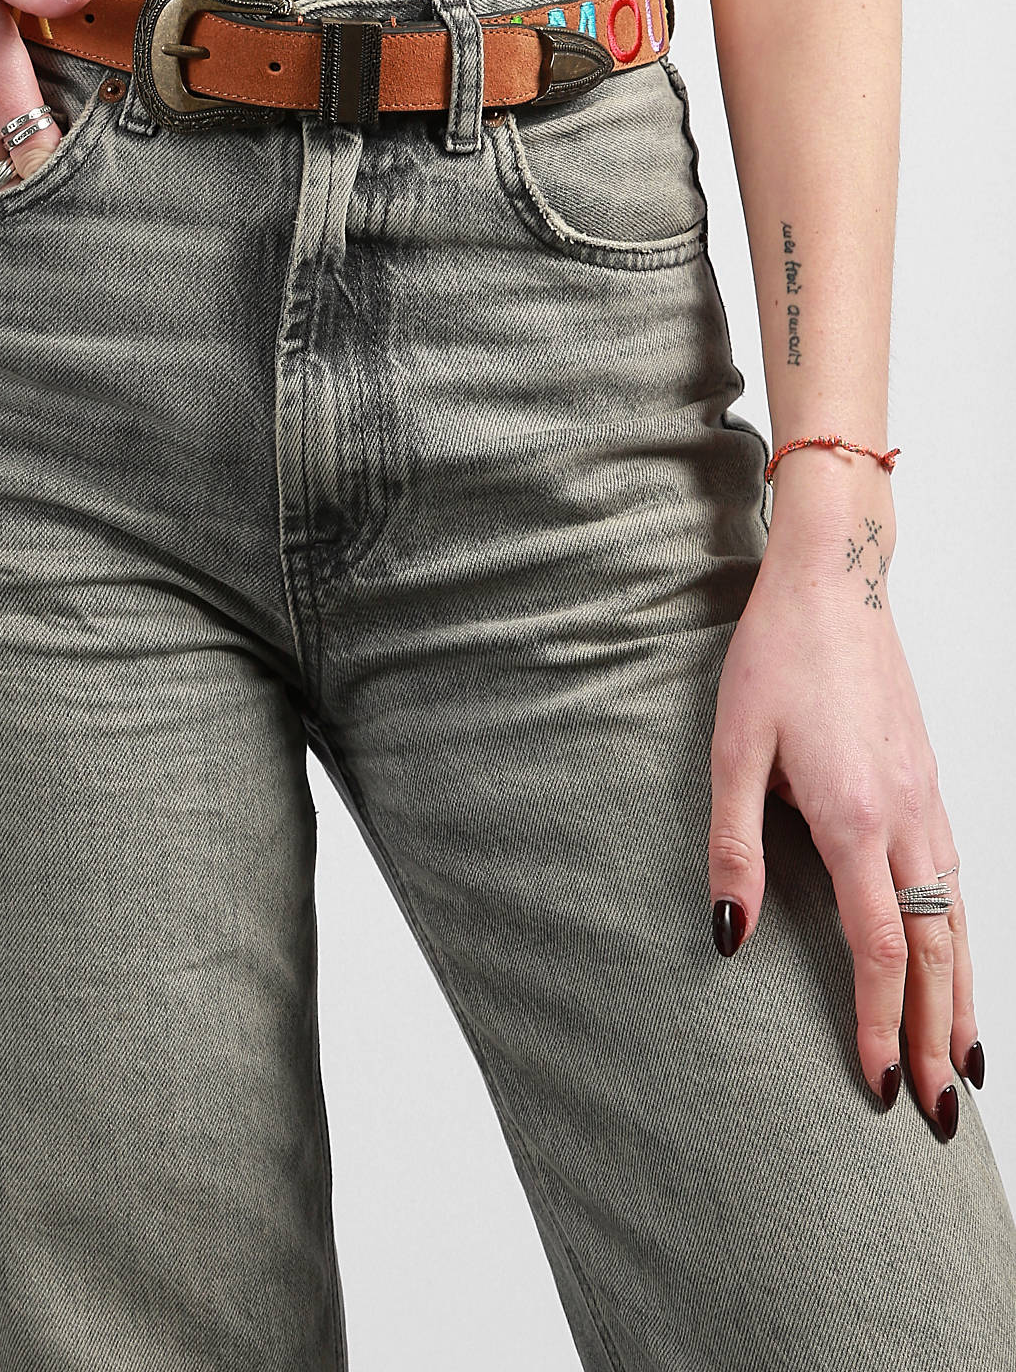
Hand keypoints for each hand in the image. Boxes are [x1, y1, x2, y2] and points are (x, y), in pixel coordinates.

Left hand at [707, 457, 981, 1138]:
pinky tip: (958, 964)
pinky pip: (957, 883)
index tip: (876, 1084)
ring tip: (968, 1064)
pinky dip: (964, 941)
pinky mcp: (928, 784)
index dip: (881, 1025)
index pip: (879, 950)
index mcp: (856, 818)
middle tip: (940, 1114)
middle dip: (941, 1038)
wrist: (835, 583)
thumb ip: (733, 847)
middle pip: (936, 954)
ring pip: (958, 924)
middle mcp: (908, 819)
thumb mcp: (732, 751)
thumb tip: (729, 935)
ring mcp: (928, 801)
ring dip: (964, 999)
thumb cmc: (776, 659)